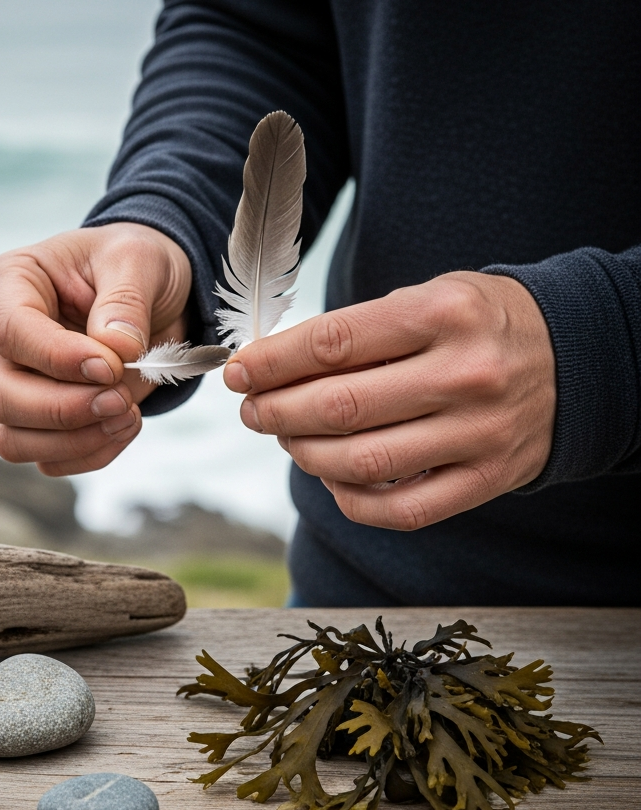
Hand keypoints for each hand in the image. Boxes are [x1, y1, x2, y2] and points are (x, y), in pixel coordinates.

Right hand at [0, 223, 190, 475]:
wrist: (149, 296)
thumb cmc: (131, 265)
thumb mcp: (139, 259)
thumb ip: (126, 300)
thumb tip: (115, 347)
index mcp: (8, 283)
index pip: (11, 332)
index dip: (60, 359)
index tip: (111, 366)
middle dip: (64, 409)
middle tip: (120, 400)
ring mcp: (8, 385)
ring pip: (11, 439)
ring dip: (76, 440)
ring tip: (128, 415)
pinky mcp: (34, 423)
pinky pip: (46, 459)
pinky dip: (89, 454)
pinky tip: (124, 426)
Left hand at [223, 272, 555, 529]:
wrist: (572, 358)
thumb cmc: (475, 326)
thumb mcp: (425, 300)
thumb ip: (355, 333)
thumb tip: (271, 369)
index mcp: (443, 314)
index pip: (334, 342)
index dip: (272, 363)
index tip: (238, 373)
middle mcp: (466, 374)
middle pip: (340, 406)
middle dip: (276, 411)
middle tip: (251, 411)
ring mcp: (480, 432)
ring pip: (363, 462)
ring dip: (305, 454)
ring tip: (287, 438)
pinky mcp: (487, 479)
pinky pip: (400, 509)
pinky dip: (349, 497)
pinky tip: (331, 475)